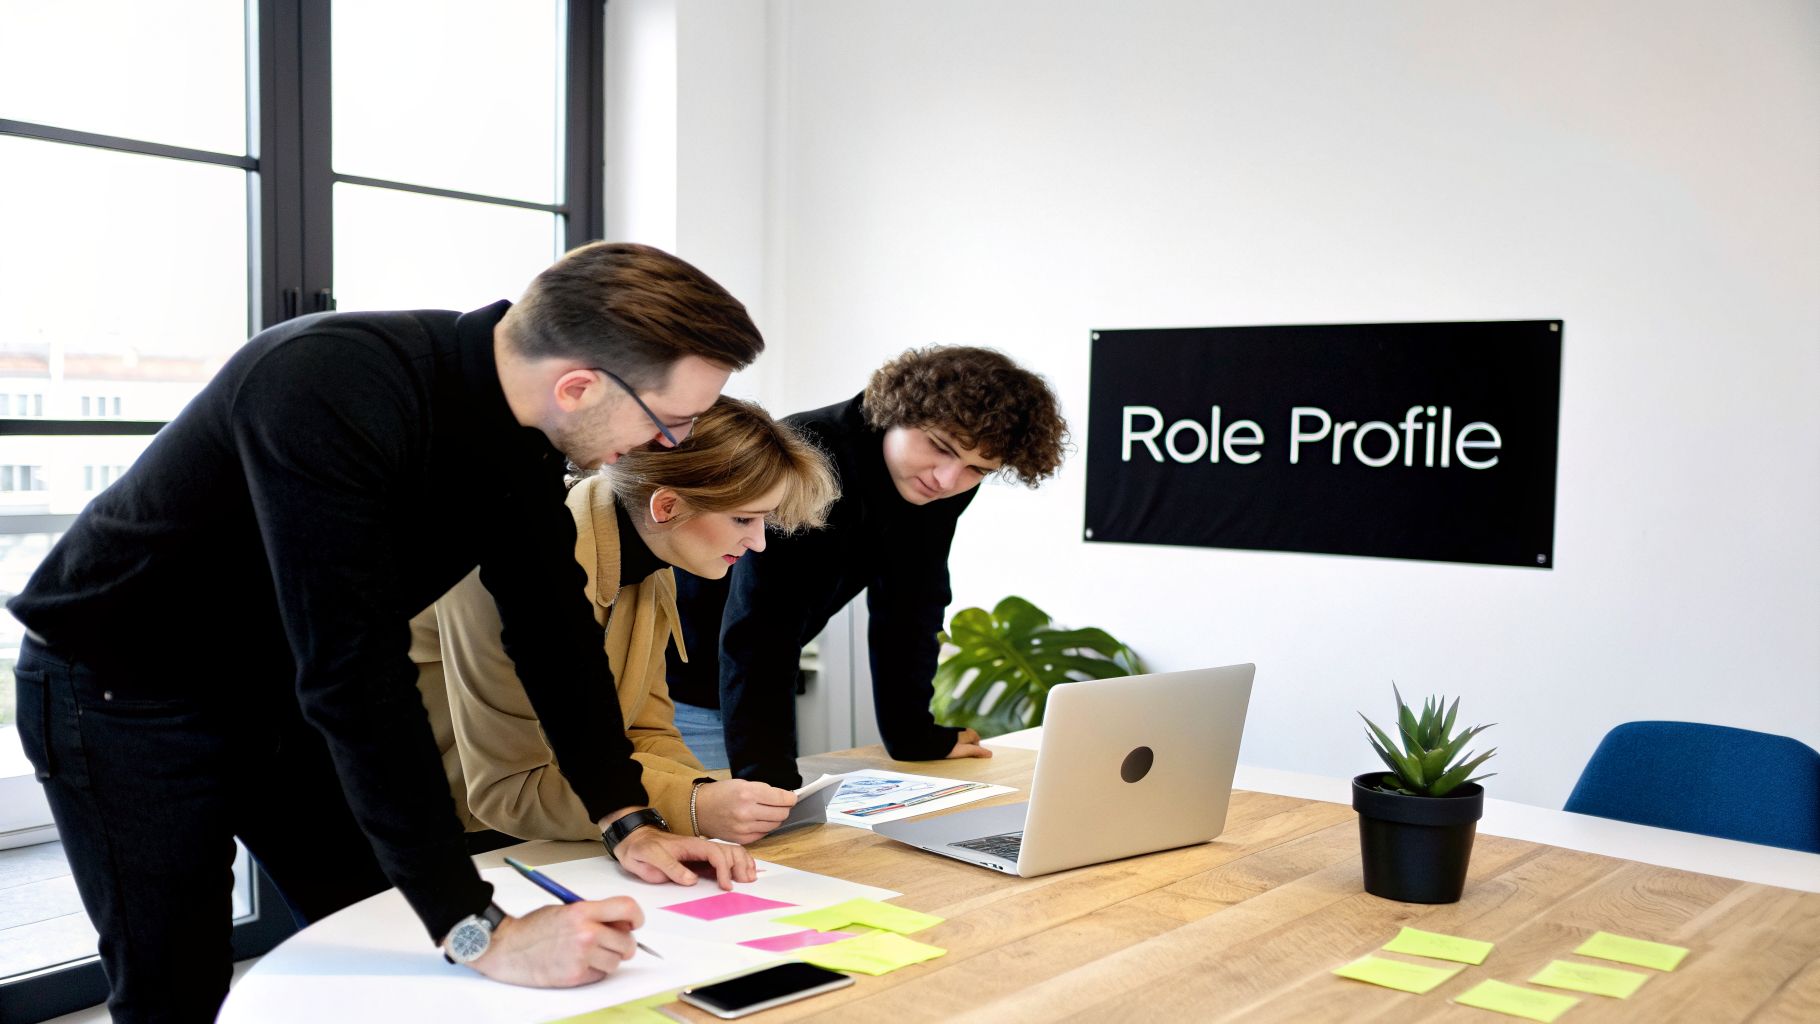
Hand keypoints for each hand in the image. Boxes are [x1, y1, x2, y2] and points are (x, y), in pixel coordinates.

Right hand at [467, 898, 641, 986]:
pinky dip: (595, 971)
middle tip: (611, 942)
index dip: (636, 916)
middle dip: (623, 943)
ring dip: (608, 958)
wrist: (508, 948)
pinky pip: (601, 975)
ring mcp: (581, 956)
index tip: (634, 922)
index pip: (627, 908)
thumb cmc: (535, 927)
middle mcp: (585, 933)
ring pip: (617, 961)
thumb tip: (623, 923)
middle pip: (627, 941)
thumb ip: (596, 914)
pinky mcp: (576, 976)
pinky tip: (579, 963)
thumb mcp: (567, 909)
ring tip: (589, 952)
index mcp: (583, 911)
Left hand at [612, 825, 757, 888]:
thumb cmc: (641, 848)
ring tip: (749, 878)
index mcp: (690, 845)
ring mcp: (701, 853)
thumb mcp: (649, 857)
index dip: (723, 868)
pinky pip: (723, 859)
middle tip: (745, 882)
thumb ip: (670, 867)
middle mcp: (699, 847)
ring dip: (742, 863)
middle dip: (740, 865)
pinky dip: (736, 863)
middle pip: (728, 850)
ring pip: (729, 853)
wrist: (634, 840)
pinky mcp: (700, 860)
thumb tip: (692, 880)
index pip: (715, 853)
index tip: (725, 885)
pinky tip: (742, 872)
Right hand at [695, 780, 796, 843]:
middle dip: (784, 808)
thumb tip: (785, 798)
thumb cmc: (720, 794)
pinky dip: (765, 827)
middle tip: (781, 804)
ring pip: (774, 825)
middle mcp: (747, 812)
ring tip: (767, 812)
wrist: (698, 809)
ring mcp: (744, 828)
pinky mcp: (742, 839)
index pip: (781, 799)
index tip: (792, 797)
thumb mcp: (742, 784)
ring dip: (775, 818)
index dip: (790, 798)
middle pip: (781, 814)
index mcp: (748, 793)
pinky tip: (758, 820)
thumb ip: (764, 791)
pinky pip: (764, 834)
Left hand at [945, 727, 993, 760]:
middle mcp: (964, 731)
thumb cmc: (949, 746)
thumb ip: (978, 752)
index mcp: (970, 733)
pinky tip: (947, 752)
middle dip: (967, 751)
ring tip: (952, 755)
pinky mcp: (948, 736)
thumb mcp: (965, 750)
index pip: (977, 745)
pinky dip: (952, 748)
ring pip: (961, 744)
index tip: (969, 758)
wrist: (931, 741)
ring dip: (958, 750)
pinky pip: (954, 744)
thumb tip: (990, 754)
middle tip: (960, 757)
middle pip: (969, 744)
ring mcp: (955, 733)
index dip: (974, 752)